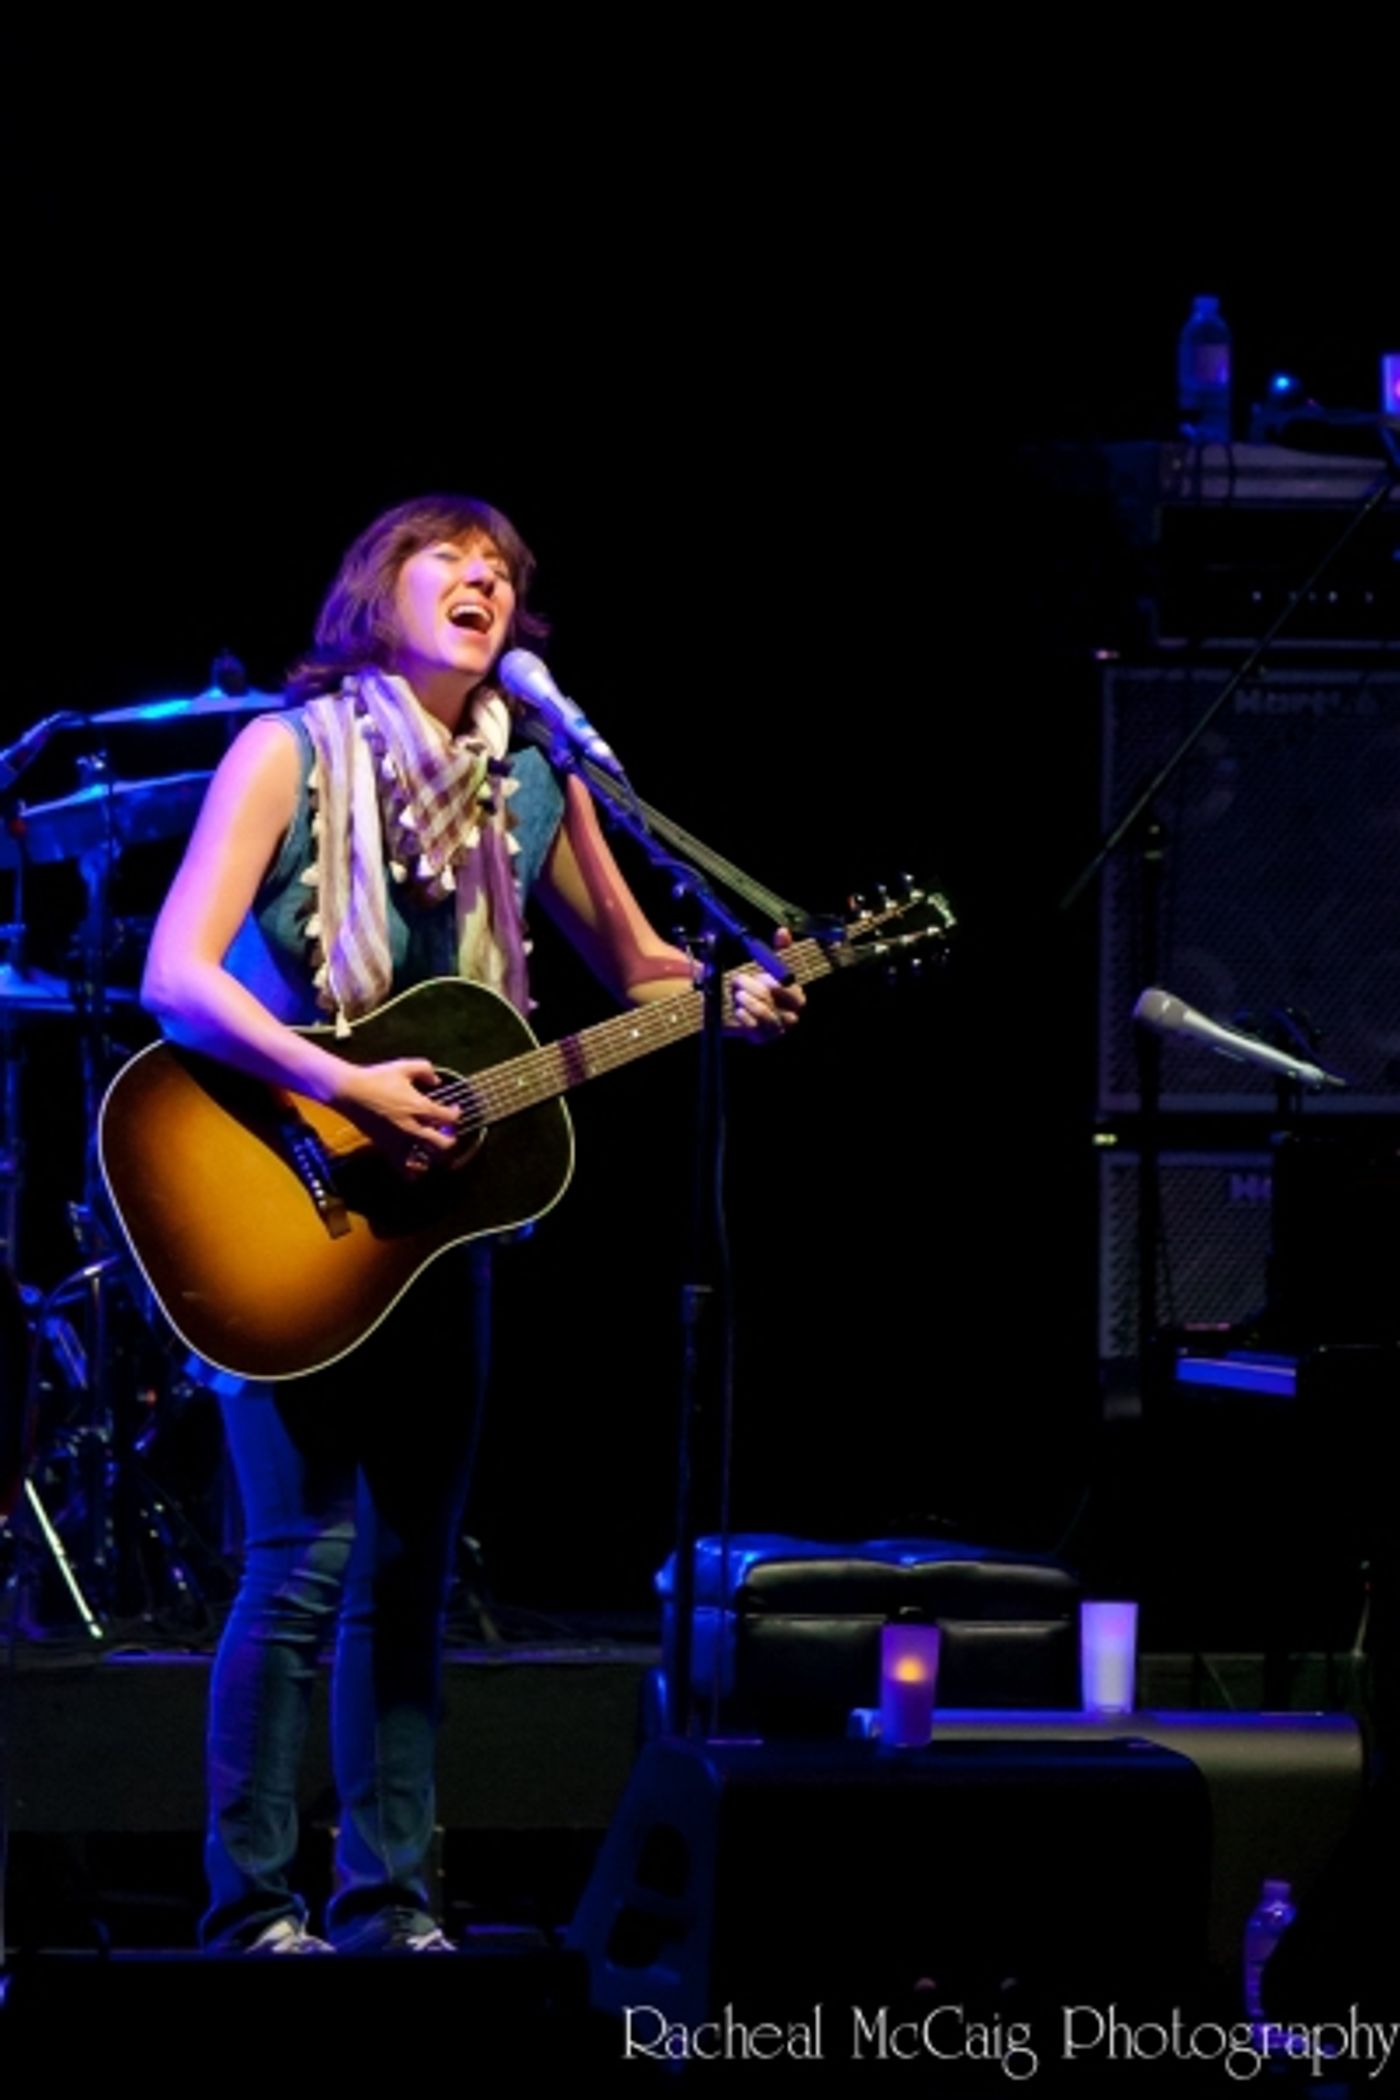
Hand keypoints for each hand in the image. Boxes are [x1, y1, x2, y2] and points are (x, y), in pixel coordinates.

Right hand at [334, 1057, 460, 1174]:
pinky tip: (415, 1169)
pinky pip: (402, 1168)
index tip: (454, 1109)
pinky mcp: (386, 1147)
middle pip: (443, 1144)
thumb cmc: (377, 1078)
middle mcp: (413, 1128)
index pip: (449, 1118)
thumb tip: (437, 1081)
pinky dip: (412, 1172)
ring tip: (435, 1152)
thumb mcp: (404, 1067)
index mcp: (420, 1107)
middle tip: (448, 1134)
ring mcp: (400, 1140)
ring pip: (427, 1160)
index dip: (456, 1114)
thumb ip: (425, 1070)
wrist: (350, 1091)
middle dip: (451, 1140)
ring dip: (434, 1156)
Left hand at [726, 926, 805, 1044]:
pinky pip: (754, 1030)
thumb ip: (778, 949)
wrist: (732, 1004)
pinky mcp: (758, 1038)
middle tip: (740, 979)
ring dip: (751, 1004)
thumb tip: (783, 932)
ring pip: (767, 1019)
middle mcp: (788, 1016)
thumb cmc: (756, 983)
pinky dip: (745, 1019)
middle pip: (781, 1008)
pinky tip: (737, 1010)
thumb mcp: (767, 964)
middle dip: (759, 992)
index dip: (780, 988)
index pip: (796, 997)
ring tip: (737, 994)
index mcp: (794, 998)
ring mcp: (773, 1030)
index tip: (763, 976)